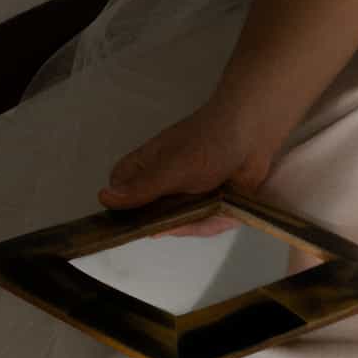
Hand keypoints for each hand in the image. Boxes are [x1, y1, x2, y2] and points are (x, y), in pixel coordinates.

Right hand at [97, 99, 277, 236]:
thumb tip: (103, 198)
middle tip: (194, 208)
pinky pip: (204, 223)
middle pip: (153, 217)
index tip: (140, 221)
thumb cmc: (208, 142)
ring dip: (199, 223)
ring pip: (181, 224)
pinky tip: (226, 213)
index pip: (121, 193)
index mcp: (144, 168)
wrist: (254, 133)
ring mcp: (185, 195)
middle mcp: (161, 183)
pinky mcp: (208, 203)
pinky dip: (215, 222)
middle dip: (172, 222)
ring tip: (217, 205)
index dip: (126, 208)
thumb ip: (140, 189)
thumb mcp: (171, 169)